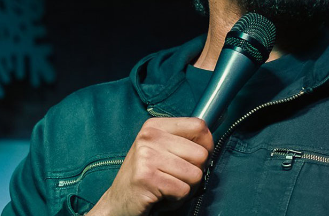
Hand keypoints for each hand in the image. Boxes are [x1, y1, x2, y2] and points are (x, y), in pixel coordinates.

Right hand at [87, 117, 213, 215]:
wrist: (118, 202)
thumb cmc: (146, 177)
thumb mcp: (161, 150)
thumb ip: (183, 142)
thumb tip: (210, 143)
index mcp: (155, 126)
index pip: (199, 126)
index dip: (206, 145)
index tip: (195, 158)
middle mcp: (150, 137)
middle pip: (201, 154)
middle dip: (195, 172)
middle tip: (175, 178)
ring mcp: (147, 156)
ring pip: (195, 175)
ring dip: (185, 188)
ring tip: (167, 187)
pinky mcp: (147, 178)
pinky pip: (183, 191)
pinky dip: (176, 199)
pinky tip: (162, 196)